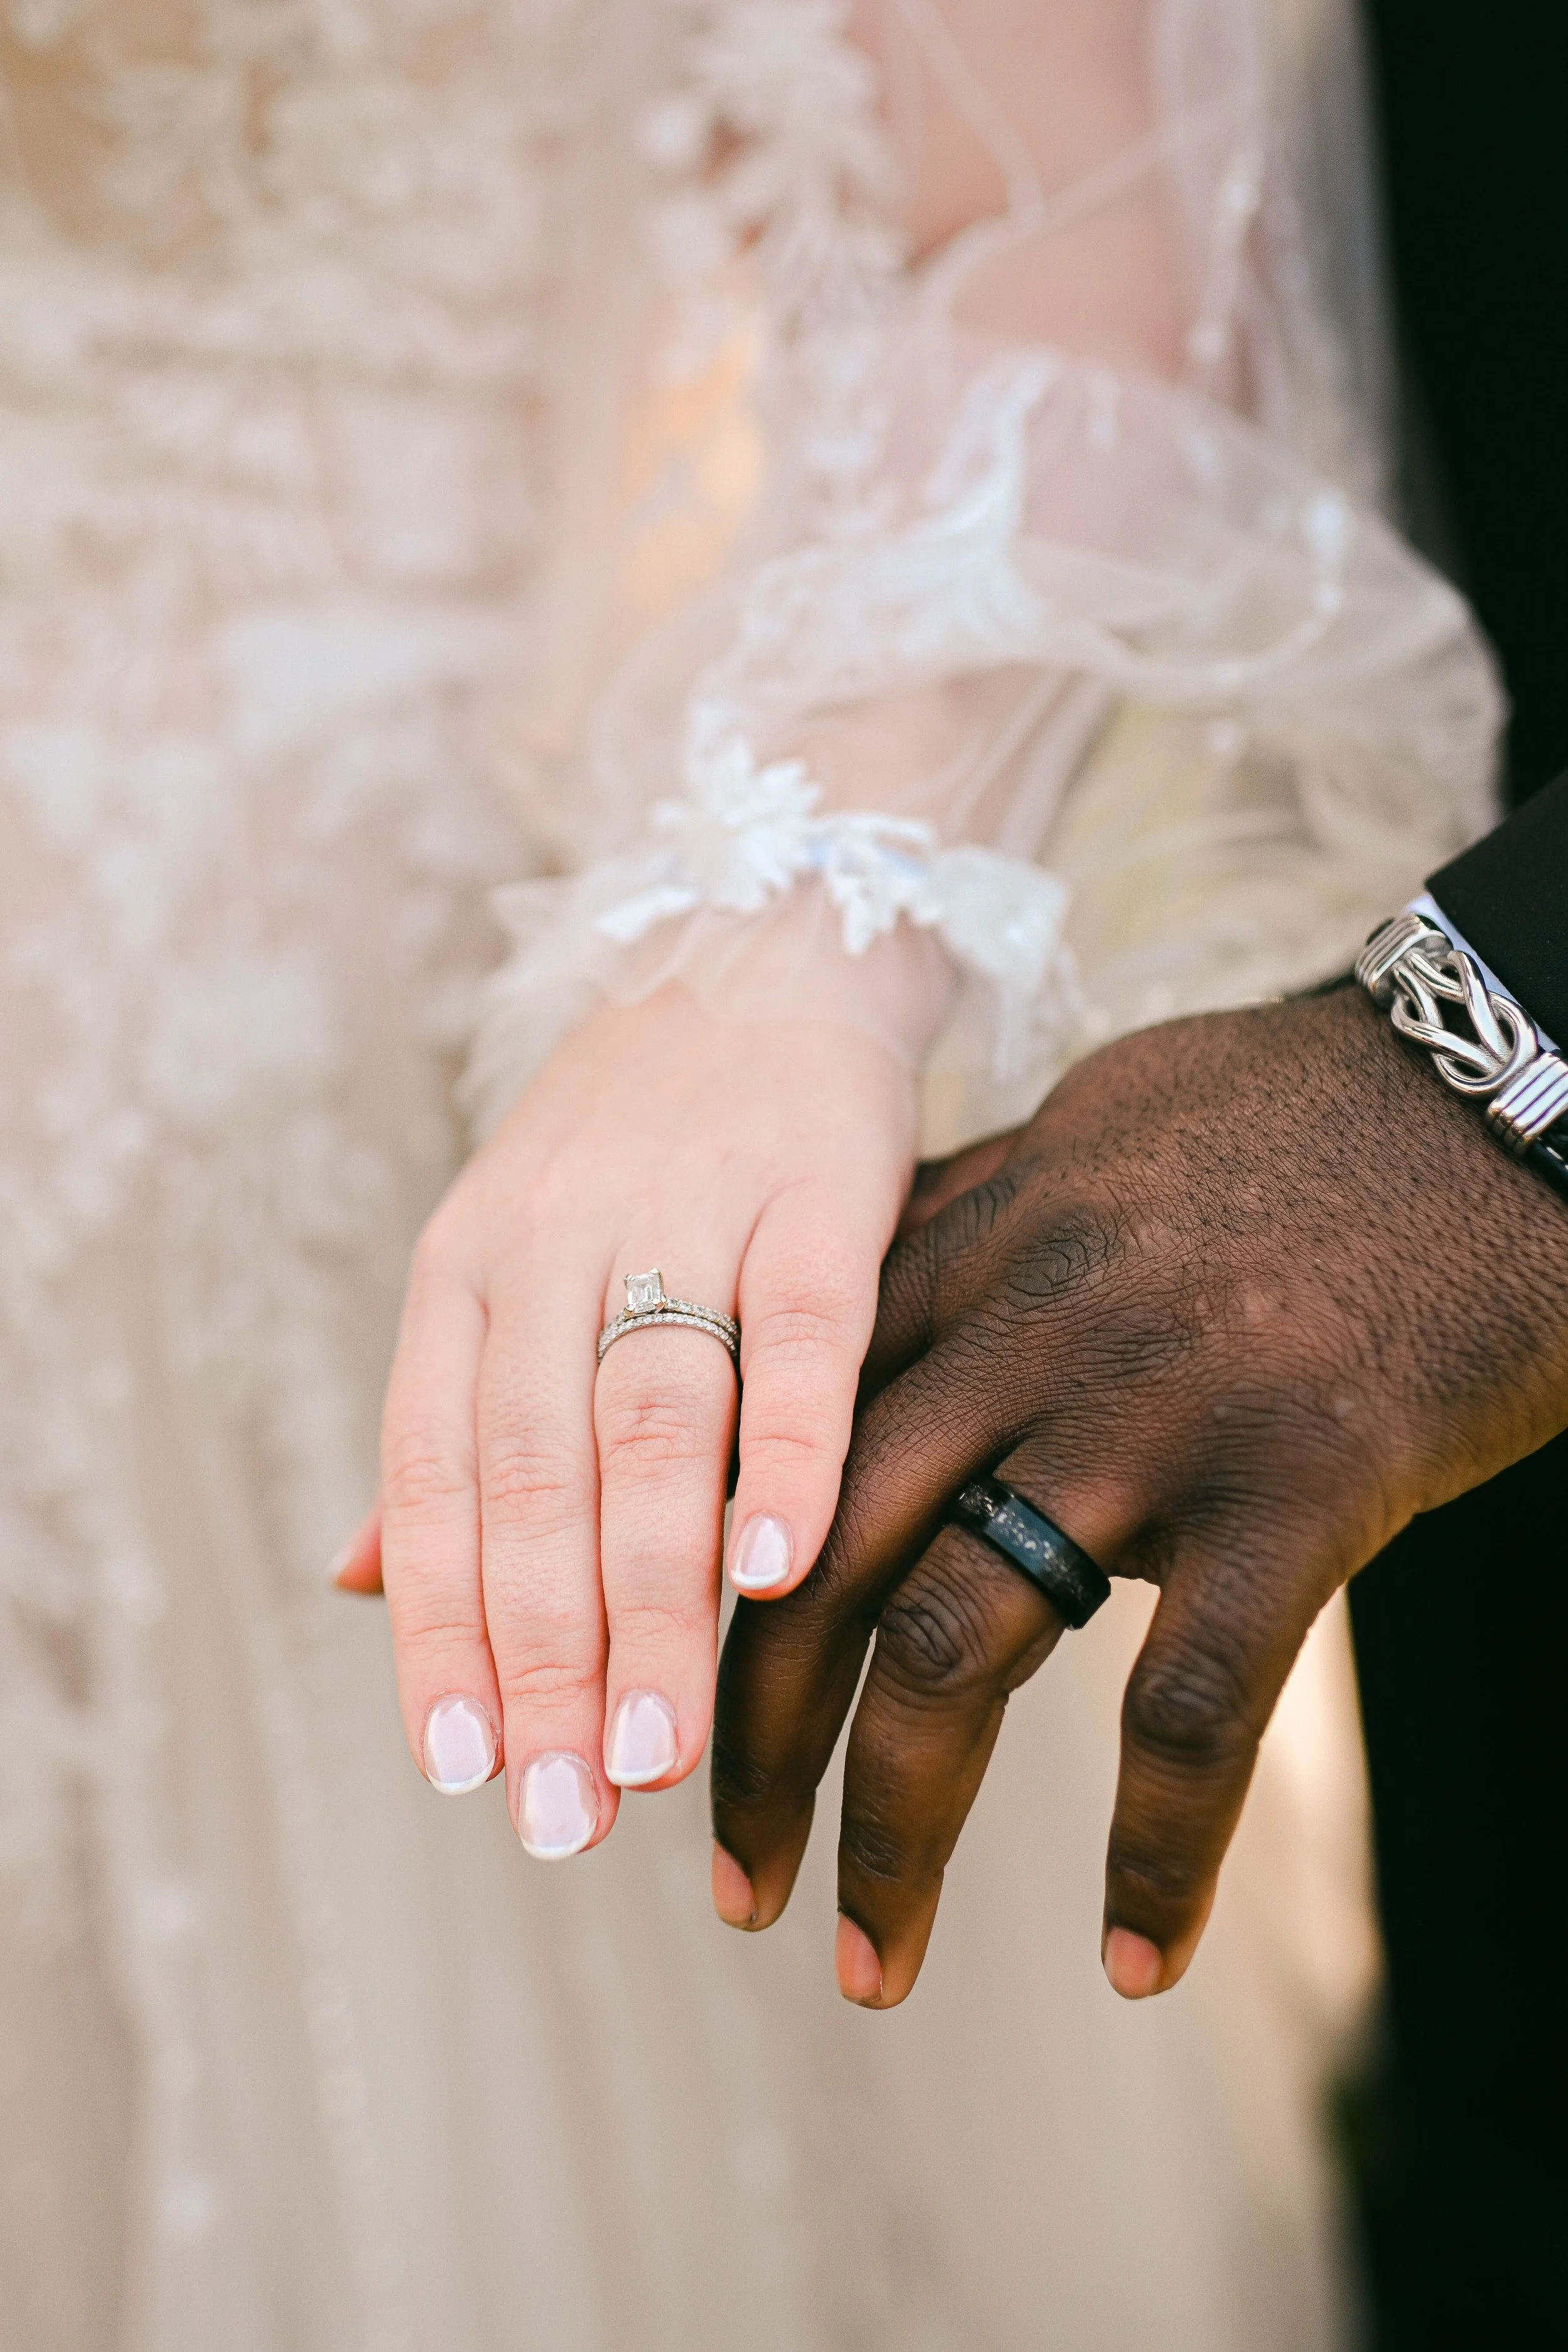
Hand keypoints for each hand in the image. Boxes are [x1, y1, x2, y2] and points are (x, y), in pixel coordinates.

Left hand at [368, 981, 914, 1854]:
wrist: (763, 950)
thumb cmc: (637, 1149)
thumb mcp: (508, 1263)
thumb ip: (454, 1426)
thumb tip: (358, 1585)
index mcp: (467, 1269)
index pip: (434, 1476)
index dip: (445, 1629)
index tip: (461, 1770)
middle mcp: (553, 1239)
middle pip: (535, 1474)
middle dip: (542, 1656)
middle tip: (562, 1813)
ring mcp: (685, 1207)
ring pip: (649, 1423)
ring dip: (650, 1597)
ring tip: (654, 1751)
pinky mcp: (816, 1184)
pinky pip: (796, 1326)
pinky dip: (786, 1444)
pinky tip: (779, 1564)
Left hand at [709, 988, 1567, 2000]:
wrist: (1491, 1089)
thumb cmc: (1292, 1117)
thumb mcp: (1083, 1132)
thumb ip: (965, 1220)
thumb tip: (870, 1293)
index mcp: (962, 1252)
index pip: (770, 1440)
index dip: (694, 1584)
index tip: (661, 1692)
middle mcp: (1023, 1332)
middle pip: (813, 1564)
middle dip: (746, 1741)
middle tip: (725, 1879)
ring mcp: (1154, 1411)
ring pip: (960, 1649)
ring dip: (893, 1833)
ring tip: (869, 1962)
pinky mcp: (1298, 1482)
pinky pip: (1190, 1708)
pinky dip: (1154, 1855)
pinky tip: (1134, 1957)